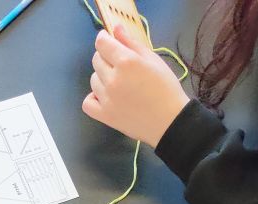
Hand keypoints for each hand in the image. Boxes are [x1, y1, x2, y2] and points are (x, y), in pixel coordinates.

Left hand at [82, 26, 189, 146]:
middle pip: (96, 60)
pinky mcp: (105, 116)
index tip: (109, 41)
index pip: (102, 43)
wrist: (169, 121)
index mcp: (126, 62)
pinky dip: (93, 97)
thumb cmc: (165, 88)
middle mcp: (112, 79)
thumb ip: (131, 43)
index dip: (104, 38)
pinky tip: (105, 96)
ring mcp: (106, 98)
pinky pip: (87, 103)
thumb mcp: (153, 59)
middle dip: (105, 57)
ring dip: (102, 77)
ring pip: (93, 79)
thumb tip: (116, 29)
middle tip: (119, 64)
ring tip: (117, 82)